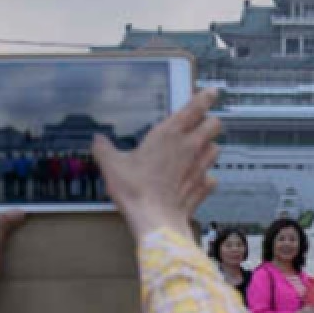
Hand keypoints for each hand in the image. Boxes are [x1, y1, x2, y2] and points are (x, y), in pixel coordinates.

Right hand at [93, 88, 221, 238]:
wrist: (154, 221)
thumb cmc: (136, 191)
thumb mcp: (112, 165)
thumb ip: (104, 149)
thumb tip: (97, 140)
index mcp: (170, 134)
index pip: (196, 107)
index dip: (206, 96)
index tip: (212, 92)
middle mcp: (190, 147)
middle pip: (215, 124)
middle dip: (210, 121)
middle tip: (202, 123)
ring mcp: (200, 168)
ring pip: (216, 149)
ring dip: (209, 147)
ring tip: (198, 151)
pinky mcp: (203, 187)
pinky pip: (212, 178)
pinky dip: (207, 178)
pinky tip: (197, 181)